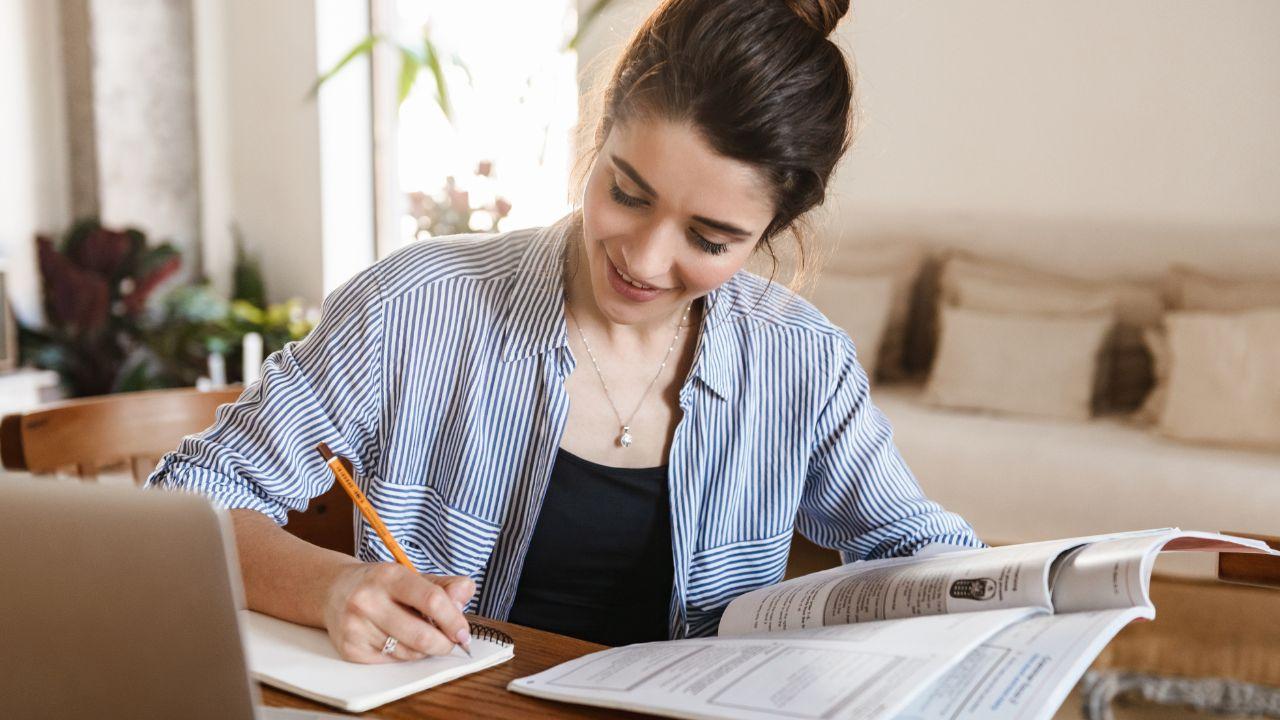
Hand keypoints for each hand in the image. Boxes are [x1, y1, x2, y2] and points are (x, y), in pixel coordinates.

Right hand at [322, 562, 475, 662]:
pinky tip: (398, 640)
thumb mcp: (412, 576)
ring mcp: (356, 626)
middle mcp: (368, 600)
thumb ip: (445, 585)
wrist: (334, 591)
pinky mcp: (350, 649)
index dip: (453, 620)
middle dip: (443, 643)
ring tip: (420, 634)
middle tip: (450, 642)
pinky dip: (403, 655)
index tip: (463, 632)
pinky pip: (392, 661)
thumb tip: (465, 594)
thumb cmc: (382, 585)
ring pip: (408, 652)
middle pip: (420, 635)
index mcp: (389, 576)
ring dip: (423, 649)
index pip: (431, 600)